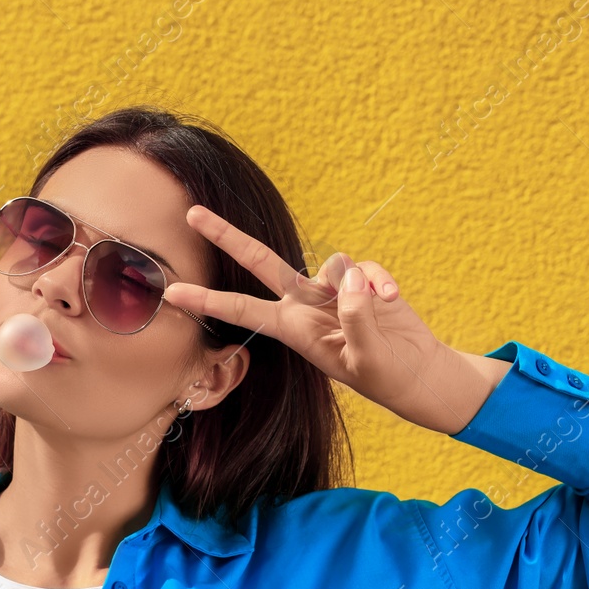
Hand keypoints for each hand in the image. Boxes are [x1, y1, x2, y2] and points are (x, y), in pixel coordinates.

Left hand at [161, 204, 505, 433]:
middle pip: (260, 262)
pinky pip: (364, 266)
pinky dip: (380, 280)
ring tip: (379, 307)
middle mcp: (304, 304)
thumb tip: (347, 276)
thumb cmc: (383, 374)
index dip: (207, 300)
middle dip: (227, 236)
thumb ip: (354, 316)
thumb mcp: (364, 357)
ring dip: (356, 282)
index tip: (172, 292)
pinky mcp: (360, 279)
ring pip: (331, 262)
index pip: (241, 309)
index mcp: (293, 329)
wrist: (416, 373)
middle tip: (191, 214)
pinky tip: (393, 300)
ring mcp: (331, 289)